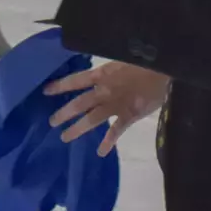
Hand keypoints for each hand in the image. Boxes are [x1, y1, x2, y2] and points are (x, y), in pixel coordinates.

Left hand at [45, 61, 169, 156]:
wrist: (165, 68)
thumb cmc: (146, 60)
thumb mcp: (124, 58)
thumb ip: (111, 67)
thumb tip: (100, 67)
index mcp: (103, 74)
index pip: (76, 80)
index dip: (60, 85)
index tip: (46, 91)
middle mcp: (105, 90)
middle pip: (79, 103)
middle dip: (64, 113)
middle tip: (51, 122)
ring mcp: (116, 104)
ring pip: (92, 119)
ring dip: (77, 129)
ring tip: (65, 137)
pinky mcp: (129, 115)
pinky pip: (116, 131)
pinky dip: (108, 142)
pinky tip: (100, 152)